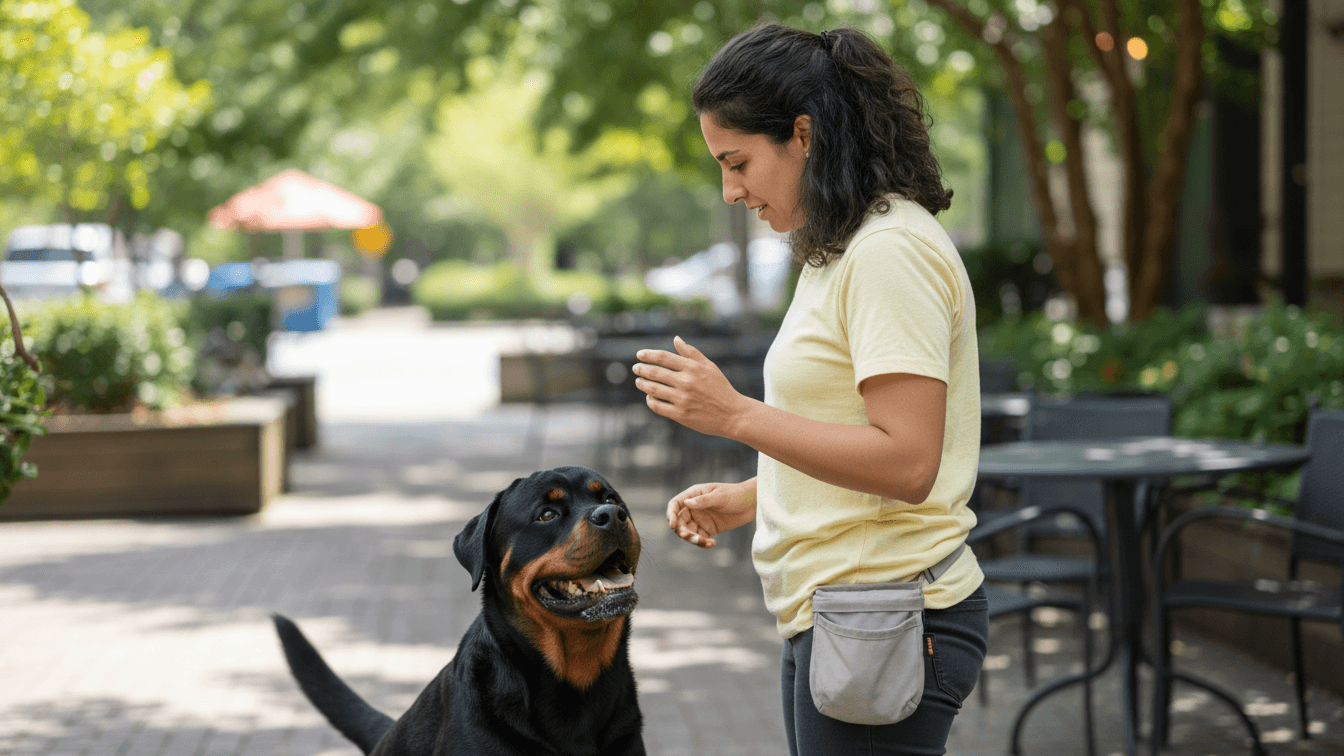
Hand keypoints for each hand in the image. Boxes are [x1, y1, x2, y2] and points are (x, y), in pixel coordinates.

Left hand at [634, 336, 751, 437]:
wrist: (733, 415)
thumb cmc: (721, 388)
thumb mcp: (709, 367)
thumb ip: (691, 353)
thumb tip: (676, 339)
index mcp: (693, 368)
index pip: (663, 357)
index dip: (648, 355)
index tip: (639, 355)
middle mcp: (686, 382)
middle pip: (655, 372)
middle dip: (641, 369)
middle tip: (636, 368)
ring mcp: (683, 399)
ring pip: (653, 389)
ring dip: (643, 384)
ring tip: (639, 382)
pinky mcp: (681, 415)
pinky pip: (658, 406)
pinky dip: (650, 401)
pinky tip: (649, 398)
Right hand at [665, 479, 756, 548]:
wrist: (753, 502)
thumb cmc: (736, 494)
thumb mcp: (720, 496)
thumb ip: (704, 501)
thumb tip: (686, 503)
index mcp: (694, 495)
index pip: (676, 504)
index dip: (671, 514)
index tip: (672, 526)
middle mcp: (695, 507)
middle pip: (681, 522)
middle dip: (684, 532)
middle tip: (694, 538)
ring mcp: (701, 518)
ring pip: (689, 532)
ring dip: (694, 539)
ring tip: (706, 542)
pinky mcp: (709, 529)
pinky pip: (700, 538)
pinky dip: (703, 543)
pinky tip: (712, 544)